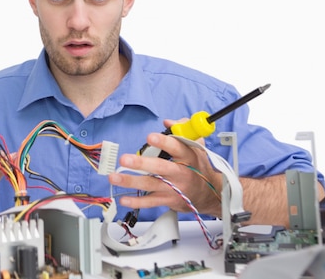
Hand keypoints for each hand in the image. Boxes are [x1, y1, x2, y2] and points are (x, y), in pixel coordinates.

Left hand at [108, 120, 222, 217]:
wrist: (210, 194)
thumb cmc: (199, 167)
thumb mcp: (197, 146)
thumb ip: (183, 130)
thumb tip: (168, 122)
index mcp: (188, 156)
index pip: (177, 148)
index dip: (164, 142)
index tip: (151, 138)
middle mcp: (181, 173)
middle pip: (160, 167)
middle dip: (141, 164)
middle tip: (125, 160)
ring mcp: (174, 188)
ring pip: (151, 185)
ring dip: (131, 181)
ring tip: (114, 177)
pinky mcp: (169, 200)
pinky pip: (151, 202)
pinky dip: (136, 201)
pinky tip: (123, 198)